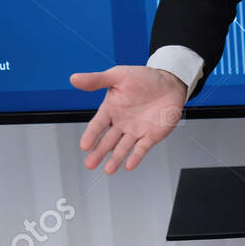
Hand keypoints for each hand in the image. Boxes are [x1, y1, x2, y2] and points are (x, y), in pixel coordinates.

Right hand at [70, 65, 186, 173]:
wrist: (170, 82)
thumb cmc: (144, 78)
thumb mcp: (118, 75)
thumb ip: (96, 80)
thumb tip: (74, 78)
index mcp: (111, 109)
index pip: (97, 125)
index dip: (91, 135)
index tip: (84, 146)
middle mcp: (122, 123)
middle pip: (108, 141)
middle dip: (99, 152)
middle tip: (90, 164)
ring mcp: (136, 130)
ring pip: (123, 147)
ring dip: (115, 159)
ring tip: (108, 169)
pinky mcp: (151, 135)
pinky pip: (142, 148)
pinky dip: (136, 157)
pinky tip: (129, 165)